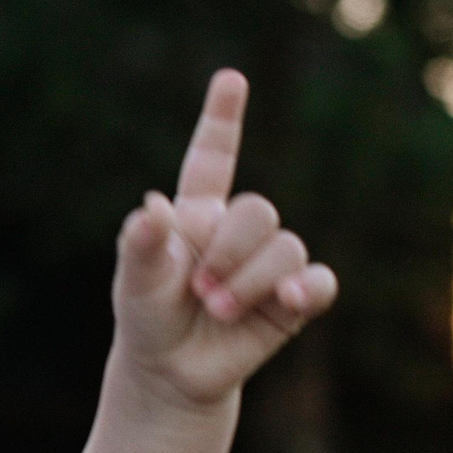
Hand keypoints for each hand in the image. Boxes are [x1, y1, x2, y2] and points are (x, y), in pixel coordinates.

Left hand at [112, 70, 338, 408]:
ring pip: (285, 248)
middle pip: (258, 211)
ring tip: (215, 311)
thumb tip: (150, 207)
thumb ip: (139, 246)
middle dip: (229, 251)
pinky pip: (319, 282)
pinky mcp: (292, 301)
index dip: (223, 119)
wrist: (170, 372)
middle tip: (198, 290)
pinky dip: (307, 289)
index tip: (231, 79)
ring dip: (249, 281)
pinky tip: (287, 300)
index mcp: (196, 214)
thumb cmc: (147, 318)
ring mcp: (267, 265)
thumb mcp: (133, 284)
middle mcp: (235, 232)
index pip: (212, 159)